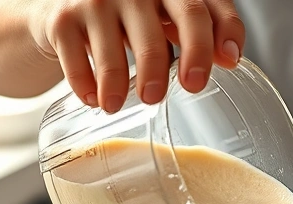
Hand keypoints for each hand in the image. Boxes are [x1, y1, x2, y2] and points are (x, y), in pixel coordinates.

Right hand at [28, 0, 244, 112]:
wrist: (65, 9)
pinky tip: (93, 98)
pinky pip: (76, 59)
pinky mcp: (62, 19)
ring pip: (112, 51)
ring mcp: (95, 0)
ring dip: (116, 85)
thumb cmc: (129, 18)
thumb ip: (202, 32)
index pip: (203, 7)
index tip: (223, 66)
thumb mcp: (168, 18)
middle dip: (160, 69)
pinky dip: (85, 84)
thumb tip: (230, 58)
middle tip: (159, 98)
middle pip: (157, 30)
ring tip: (117, 105)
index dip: (217, 37)